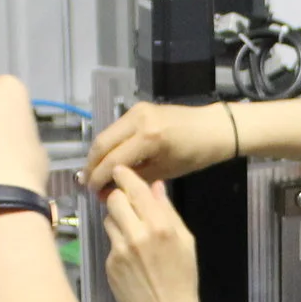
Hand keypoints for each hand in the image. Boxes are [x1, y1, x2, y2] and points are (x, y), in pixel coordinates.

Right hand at [86, 101, 240, 198]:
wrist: (213, 127)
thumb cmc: (195, 154)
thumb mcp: (165, 172)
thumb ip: (135, 179)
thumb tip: (109, 190)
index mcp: (148, 138)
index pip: (113, 160)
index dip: (99, 178)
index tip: (91, 193)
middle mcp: (138, 119)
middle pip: (102, 144)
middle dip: (91, 165)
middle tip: (87, 184)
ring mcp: (136, 111)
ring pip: (106, 134)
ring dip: (97, 154)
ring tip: (94, 174)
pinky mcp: (138, 108)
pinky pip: (116, 129)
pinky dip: (108, 144)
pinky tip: (107, 159)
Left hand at [103, 175, 209, 301]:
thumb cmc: (182, 278)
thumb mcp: (185, 241)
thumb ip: (168, 212)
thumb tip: (155, 187)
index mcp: (160, 226)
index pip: (135, 190)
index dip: (124, 176)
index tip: (120, 170)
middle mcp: (137, 235)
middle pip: (114, 200)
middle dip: (119, 198)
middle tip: (126, 204)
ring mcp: (120, 250)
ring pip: (108, 220)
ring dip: (117, 221)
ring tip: (133, 235)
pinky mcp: (110, 264)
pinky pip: (110, 243)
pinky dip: (118, 244)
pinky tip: (132, 259)